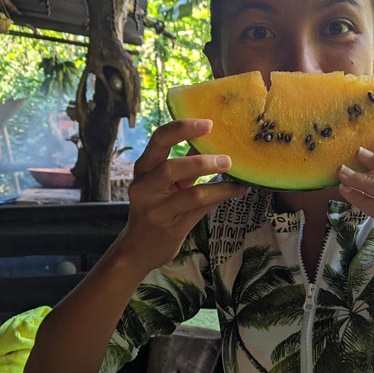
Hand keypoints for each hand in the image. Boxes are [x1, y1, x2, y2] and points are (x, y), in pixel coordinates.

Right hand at [118, 119, 247, 273]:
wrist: (137, 249)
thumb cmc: (154, 208)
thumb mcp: (162, 183)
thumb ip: (183, 163)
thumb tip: (211, 141)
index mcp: (143, 169)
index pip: (159, 140)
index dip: (183, 128)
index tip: (209, 123)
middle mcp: (145, 188)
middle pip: (170, 167)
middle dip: (202, 161)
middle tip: (228, 159)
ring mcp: (156, 210)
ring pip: (191, 194)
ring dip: (218, 185)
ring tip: (237, 178)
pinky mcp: (170, 229)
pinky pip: (200, 211)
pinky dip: (220, 198)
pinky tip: (236, 191)